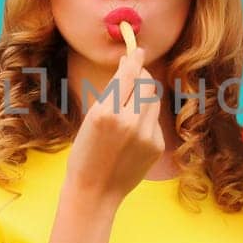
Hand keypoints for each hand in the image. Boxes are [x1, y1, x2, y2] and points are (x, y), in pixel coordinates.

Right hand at [65, 45, 164, 209]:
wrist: (95, 191)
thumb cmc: (85, 154)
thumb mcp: (91, 119)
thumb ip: (113, 94)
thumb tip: (131, 66)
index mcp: (106, 112)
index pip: (128, 75)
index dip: (134, 60)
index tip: (138, 50)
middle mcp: (128, 122)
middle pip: (147, 84)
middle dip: (142, 77)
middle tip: (134, 77)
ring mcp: (146, 135)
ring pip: (154, 101)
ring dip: (144, 99)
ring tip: (128, 112)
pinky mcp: (156, 146)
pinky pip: (155, 121)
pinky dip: (146, 120)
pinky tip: (132, 134)